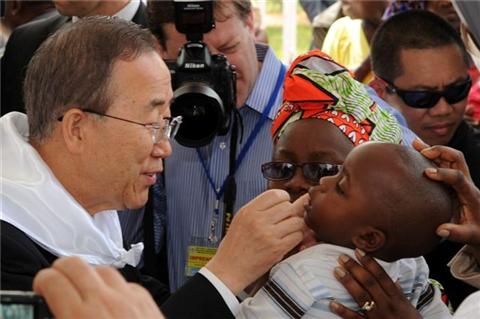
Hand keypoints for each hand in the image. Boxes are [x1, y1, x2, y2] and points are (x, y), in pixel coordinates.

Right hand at [33, 256, 163, 318]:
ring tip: (84, 290)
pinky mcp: (145, 299)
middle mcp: (105, 303)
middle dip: (61, 270)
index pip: (53, 281)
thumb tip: (60, 315)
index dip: (42, 282)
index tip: (43, 288)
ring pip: (101, 269)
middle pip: (75, 265)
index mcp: (80, 317)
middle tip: (58, 282)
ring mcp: (127, 298)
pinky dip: (114, 288)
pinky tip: (112, 301)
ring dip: (89, 277)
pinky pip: (125, 282)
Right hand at [206, 190, 306, 293]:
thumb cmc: (235, 246)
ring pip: (297, 221)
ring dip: (296, 225)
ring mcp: (268, 235)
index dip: (284, 198)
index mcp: (249, 211)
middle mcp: (258, 220)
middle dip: (291, 212)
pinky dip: (296, 237)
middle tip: (285, 220)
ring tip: (287, 230)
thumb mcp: (241, 219)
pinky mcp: (277, 249)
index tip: (283, 205)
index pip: (276, 194)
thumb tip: (285, 199)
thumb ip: (261, 208)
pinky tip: (288, 240)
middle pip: (289, 206)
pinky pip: (297, 236)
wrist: (229, 269)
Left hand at [330, 250, 420, 318]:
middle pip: (369, 283)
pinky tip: (333, 304)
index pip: (382, 276)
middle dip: (355, 269)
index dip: (369, 262)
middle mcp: (387, 305)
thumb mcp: (409, 307)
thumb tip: (393, 278)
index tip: (358, 251)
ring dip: (348, 283)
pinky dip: (343, 312)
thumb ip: (399, 292)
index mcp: (397, 298)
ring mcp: (377, 316)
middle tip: (342, 257)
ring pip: (361, 297)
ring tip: (337, 271)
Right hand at [413, 139, 479, 261]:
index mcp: (470, 194)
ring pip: (449, 157)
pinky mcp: (452, 180)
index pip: (458, 177)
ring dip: (433, 150)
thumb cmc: (477, 230)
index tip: (427, 173)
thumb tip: (441, 231)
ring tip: (414, 143)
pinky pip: (442, 163)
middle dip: (440, 152)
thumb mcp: (470, 235)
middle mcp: (466, 182)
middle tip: (422, 153)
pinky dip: (430, 156)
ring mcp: (459, 179)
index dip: (443, 173)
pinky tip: (416, 151)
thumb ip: (456, 233)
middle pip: (457, 158)